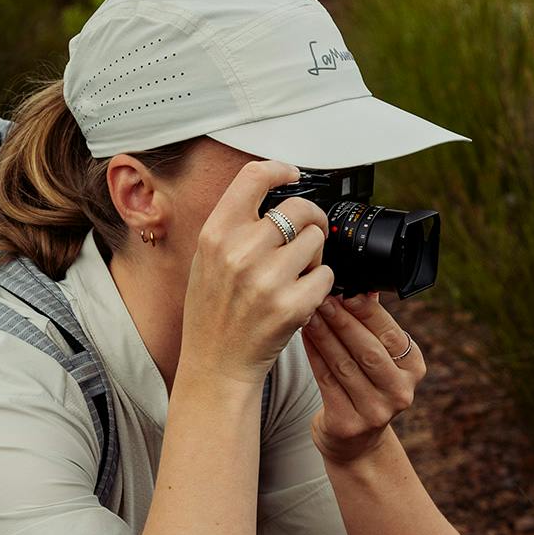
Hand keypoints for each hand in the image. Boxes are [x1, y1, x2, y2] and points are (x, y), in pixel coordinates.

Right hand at [178, 156, 333, 387]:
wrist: (215, 365)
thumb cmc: (212, 313)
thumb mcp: (206, 260)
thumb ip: (234, 226)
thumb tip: (273, 195)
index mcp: (216, 234)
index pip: (253, 177)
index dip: (279, 169)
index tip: (292, 174)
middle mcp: (240, 252)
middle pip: (299, 208)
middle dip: (311, 219)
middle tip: (309, 234)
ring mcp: (267, 279)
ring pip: (317, 241)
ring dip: (314, 256)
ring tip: (295, 275)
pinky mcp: (292, 306)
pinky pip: (327, 276)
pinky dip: (320, 285)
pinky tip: (299, 298)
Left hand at [307, 291, 425, 463]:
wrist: (356, 442)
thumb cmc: (366, 388)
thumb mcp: (382, 359)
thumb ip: (374, 327)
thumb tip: (364, 287)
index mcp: (414, 369)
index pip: (390, 334)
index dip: (367, 312)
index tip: (347, 291)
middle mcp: (400, 392)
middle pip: (368, 350)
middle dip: (342, 321)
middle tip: (323, 298)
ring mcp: (375, 411)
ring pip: (344, 364)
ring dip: (324, 335)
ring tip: (309, 312)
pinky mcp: (348, 423)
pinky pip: (326, 381)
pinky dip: (314, 355)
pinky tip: (304, 336)